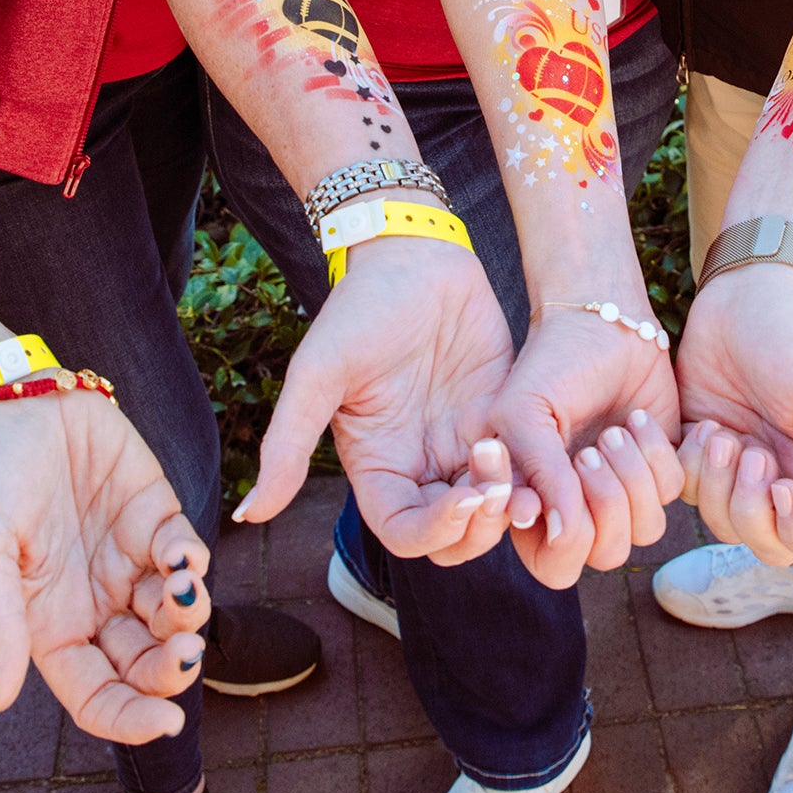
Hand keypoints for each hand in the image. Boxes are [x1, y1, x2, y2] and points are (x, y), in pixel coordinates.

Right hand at [0, 384, 211, 743]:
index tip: (164, 723)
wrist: (14, 400)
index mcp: (49, 626)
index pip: (95, 693)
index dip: (128, 718)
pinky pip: (184, 552)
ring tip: (183, 594)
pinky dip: (191, 560)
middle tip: (185, 656)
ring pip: (174, 613)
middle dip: (172, 670)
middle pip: (143, 662)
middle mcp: (94, 603)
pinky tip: (181, 554)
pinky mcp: (155, 517)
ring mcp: (128, 561)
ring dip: (189, 615)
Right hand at [233, 235, 520, 564]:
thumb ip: (287, 446)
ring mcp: (463, 443)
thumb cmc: (357, 310)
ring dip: (512, 504)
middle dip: (480, 526)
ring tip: (519, 464)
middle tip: (497, 481)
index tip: (465, 500)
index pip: (405, 533)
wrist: (413, 254)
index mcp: (378, 468)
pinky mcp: (501, 416)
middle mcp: (422, 466)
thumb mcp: (317, 376)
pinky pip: (525, 463)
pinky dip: (536, 472)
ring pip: (496, 510)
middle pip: (455, 538)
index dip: (435, 531)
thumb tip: (249, 514)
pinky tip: (542, 452)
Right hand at [493, 294, 683, 587]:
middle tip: (591, 450)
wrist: (599, 323)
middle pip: (604, 554)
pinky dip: (656, 452)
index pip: (553, 564)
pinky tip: (638, 418)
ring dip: (632, 477)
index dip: (563, 537)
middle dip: (604, 502)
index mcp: (536, 505)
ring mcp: (624, 493)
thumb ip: (539, 476)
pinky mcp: (661, 471)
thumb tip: (561, 534)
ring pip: (645, 532)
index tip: (561, 476)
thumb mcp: (525, 415)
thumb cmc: (551, 366)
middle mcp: (580, 509)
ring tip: (615, 432)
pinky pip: (673, 491)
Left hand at [673, 267, 792, 563]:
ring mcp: (740, 466)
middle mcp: (786, 477)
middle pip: (770, 542)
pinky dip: (685, 468)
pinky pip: (683, 489)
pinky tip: (699, 428)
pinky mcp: (698, 448)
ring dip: (715, 487)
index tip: (781, 487)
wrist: (748, 285)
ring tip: (720, 433)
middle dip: (751, 510)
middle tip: (747, 452)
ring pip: (722, 522)